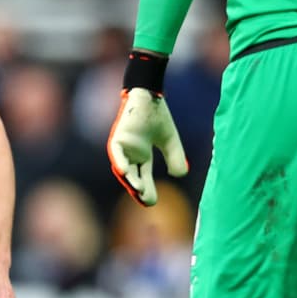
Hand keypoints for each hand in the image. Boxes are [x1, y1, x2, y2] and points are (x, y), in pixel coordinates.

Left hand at [107, 87, 187, 206]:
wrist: (150, 96)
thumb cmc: (158, 116)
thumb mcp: (170, 141)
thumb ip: (175, 156)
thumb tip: (180, 175)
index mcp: (141, 156)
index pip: (143, 177)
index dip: (148, 189)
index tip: (153, 201)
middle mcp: (131, 155)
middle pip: (133, 177)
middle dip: (139, 189)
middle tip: (147, 200)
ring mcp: (123, 147)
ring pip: (124, 168)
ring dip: (130, 180)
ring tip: (138, 191)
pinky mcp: (117, 138)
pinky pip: (116, 153)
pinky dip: (120, 162)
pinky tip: (124, 172)